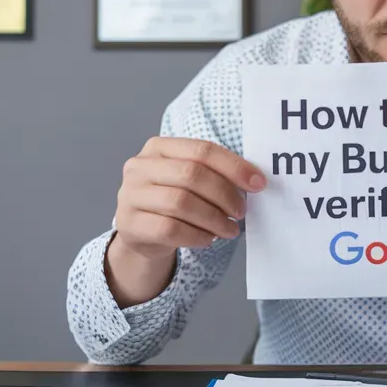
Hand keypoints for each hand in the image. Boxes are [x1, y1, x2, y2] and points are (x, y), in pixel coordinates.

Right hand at [113, 137, 266, 261]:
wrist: (140, 233)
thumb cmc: (172, 201)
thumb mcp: (187, 180)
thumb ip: (214, 173)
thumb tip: (255, 180)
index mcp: (158, 147)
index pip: (202, 150)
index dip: (234, 167)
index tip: (258, 183)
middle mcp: (139, 166)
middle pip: (192, 174)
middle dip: (224, 194)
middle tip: (241, 211)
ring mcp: (130, 195)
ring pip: (181, 203)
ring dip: (214, 218)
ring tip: (230, 229)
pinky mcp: (129, 223)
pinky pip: (170, 229)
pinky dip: (196, 235)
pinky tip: (208, 239)